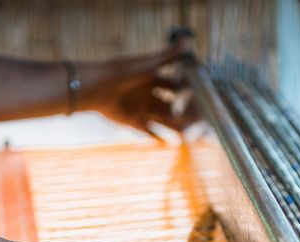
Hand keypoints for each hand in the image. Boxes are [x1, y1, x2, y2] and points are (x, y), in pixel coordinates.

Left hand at [82, 47, 198, 137]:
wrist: (96, 88)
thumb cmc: (122, 72)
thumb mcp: (147, 64)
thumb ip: (168, 56)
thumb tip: (187, 39)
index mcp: (153, 79)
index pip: (176, 87)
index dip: (188, 93)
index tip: (203, 98)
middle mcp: (149, 95)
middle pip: (172, 106)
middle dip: (185, 113)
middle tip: (199, 121)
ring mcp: (142, 109)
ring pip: (164, 120)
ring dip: (176, 127)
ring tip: (190, 135)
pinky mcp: (133, 121)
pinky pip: (149, 132)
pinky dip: (158, 138)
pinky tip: (169, 145)